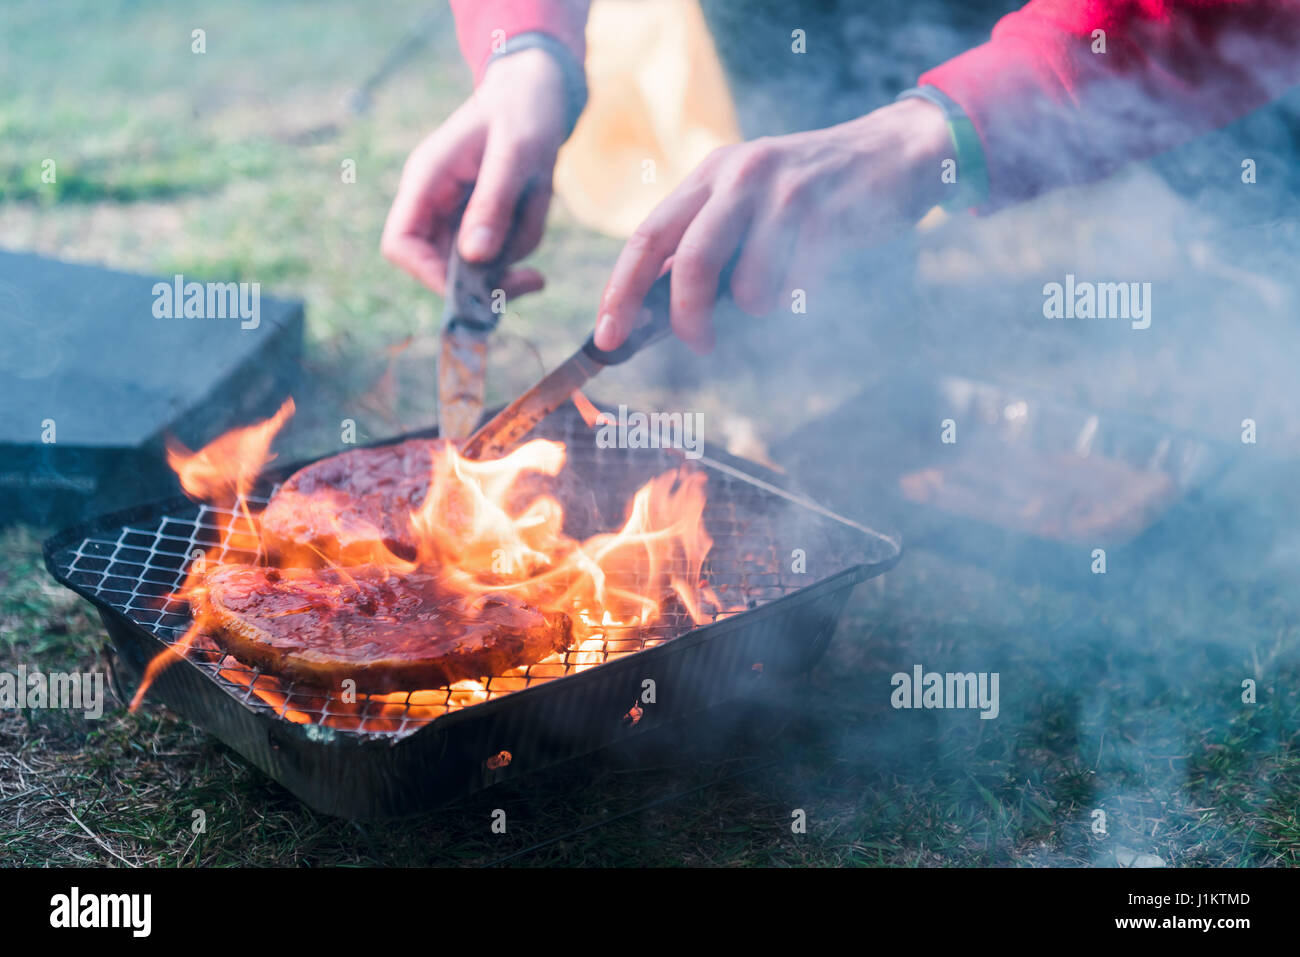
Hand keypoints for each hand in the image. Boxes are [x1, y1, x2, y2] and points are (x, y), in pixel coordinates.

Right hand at [382, 49, 567, 297]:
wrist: (540, 90)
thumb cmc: (524, 110)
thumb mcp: (517, 152)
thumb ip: (494, 203)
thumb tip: (474, 257)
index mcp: (427, 179)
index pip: (400, 244)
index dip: (428, 274)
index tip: (475, 289)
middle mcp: (434, 200)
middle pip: (441, 265)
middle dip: (487, 274)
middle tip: (532, 279)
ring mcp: (457, 210)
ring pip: (480, 262)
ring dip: (514, 248)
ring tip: (536, 202)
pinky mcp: (482, 217)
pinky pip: (502, 249)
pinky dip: (523, 238)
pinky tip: (535, 205)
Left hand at [593, 97, 951, 352]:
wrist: (895, 153)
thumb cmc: (815, 196)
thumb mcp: (750, 204)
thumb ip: (707, 243)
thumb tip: (656, 307)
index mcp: (709, 175)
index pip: (647, 237)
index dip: (620, 290)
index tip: (607, 336)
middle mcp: (737, 175)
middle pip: (688, 264)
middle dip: (686, 318)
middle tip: (699, 344)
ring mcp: (781, 191)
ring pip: (746, 285)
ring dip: (761, 306)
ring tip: (783, 285)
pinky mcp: (823, 211)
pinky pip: (793, 283)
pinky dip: (797, 294)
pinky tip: (814, 268)